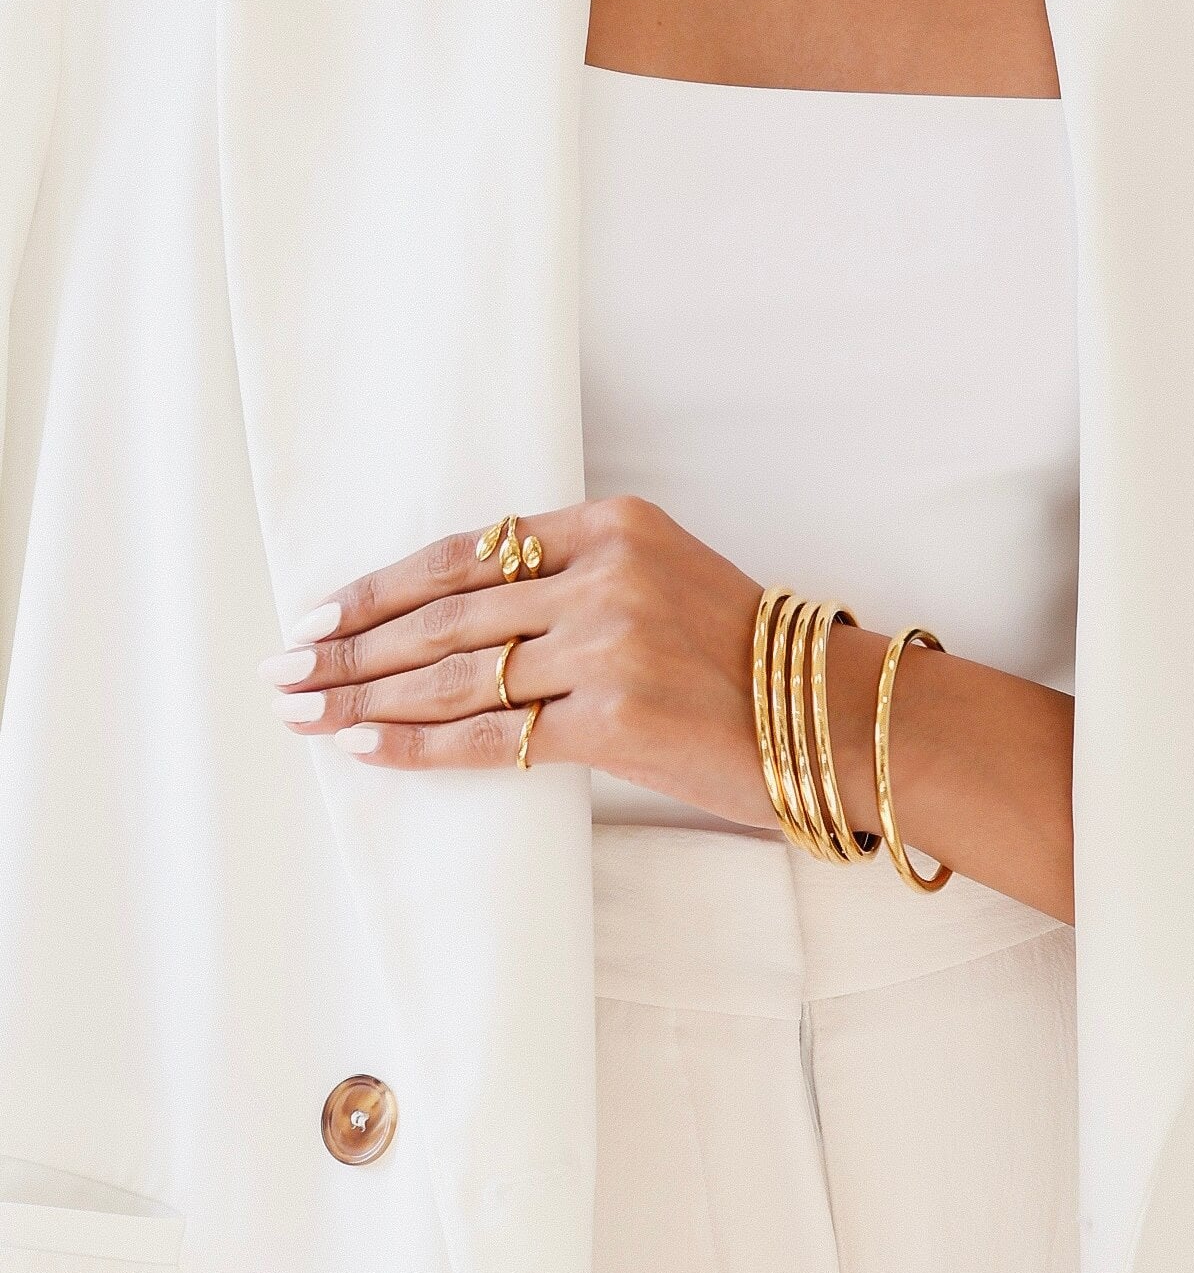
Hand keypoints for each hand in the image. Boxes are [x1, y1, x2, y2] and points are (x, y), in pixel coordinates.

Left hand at [258, 495, 778, 829]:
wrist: (829, 716)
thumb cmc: (744, 656)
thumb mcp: (662, 577)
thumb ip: (571, 579)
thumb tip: (457, 621)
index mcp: (611, 525)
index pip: (466, 552)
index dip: (382, 586)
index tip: (321, 611)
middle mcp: (605, 575)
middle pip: (445, 614)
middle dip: (350, 646)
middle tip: (284, 669)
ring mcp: (609, 645)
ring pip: (455, 674)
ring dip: (364, 696)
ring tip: (302, 711)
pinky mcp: (616, 719)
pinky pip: (493, 737)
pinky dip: (420, 745)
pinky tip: (365, 747)